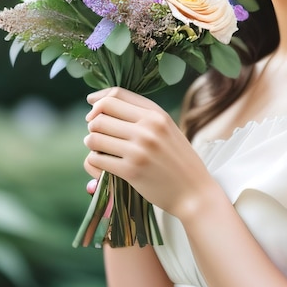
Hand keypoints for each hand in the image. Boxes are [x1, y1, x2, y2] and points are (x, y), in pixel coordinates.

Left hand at [83, 87, 214, 217]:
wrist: (194, 192)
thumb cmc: (178, 159)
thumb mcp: (167, 129)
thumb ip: (143, 116)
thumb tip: (100, 105)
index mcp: (157, 114)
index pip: (115, 95)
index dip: (97, 101)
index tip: (92, 110)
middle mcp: (148, 127)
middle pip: (100, 114)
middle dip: (93, 124)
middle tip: (99, 135)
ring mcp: (139, 149)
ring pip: (94, 137)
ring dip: (92, 143)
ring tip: (100, 149)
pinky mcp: (131, 171)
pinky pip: (96, 159)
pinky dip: (93, 162)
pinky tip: (102, 166)